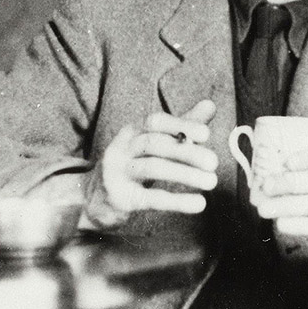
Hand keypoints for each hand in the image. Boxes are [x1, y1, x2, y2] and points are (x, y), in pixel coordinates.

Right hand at [91, 100, 217, 216]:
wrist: (94, 199)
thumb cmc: (132, 165)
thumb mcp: (153, 143)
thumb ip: (182, 125)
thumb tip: (210, 105)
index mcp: (131, 131)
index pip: (155, 121)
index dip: (180, 125)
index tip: (206, 133)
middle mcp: (121, 148)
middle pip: (154, 144)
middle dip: (186, 152)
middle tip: (214, 162)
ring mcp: (118, 173)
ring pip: (152, 168)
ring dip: (185, 175)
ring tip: (211, 182)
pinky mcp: (120, 198)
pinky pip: (150, 198)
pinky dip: (177, 201)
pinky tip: (199, 203)